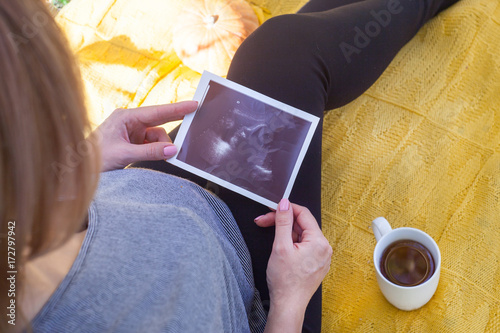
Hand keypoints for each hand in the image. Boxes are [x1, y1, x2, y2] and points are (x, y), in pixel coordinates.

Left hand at [92, 101, 197, 171]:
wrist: (77, 169)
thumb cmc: (94, 158)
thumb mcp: (124, 155)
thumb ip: (149, 152)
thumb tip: (172, 150)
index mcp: (126, 117)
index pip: (157, 112)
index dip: (178, 109)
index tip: (194, 104)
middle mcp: (130, 122)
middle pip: (159, 123)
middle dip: (170, 131)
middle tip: (191, 129)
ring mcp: (131, 133)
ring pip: (157, 138)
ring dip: (161, 148)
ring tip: (159, 158)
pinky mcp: (132, 143)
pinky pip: (152, 145)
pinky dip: (156, 152)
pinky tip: (155, 158)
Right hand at [256, 199, 331, 331]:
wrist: (288, 305)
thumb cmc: (285, 281)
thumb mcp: (281, 246)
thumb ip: (283, 222)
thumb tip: (284, 204)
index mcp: (319, 242)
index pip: (303, 213)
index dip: (285, 209)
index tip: (271, 209)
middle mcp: (324, 248)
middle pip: (302, 224)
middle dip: (282, 221)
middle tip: (264, 222)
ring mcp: (321, 256)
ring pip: (302, 235)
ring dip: (286, 232)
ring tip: (272, 240)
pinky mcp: (316, 263)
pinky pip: (304, 245)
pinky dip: (292, 242)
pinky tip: (282, 248)